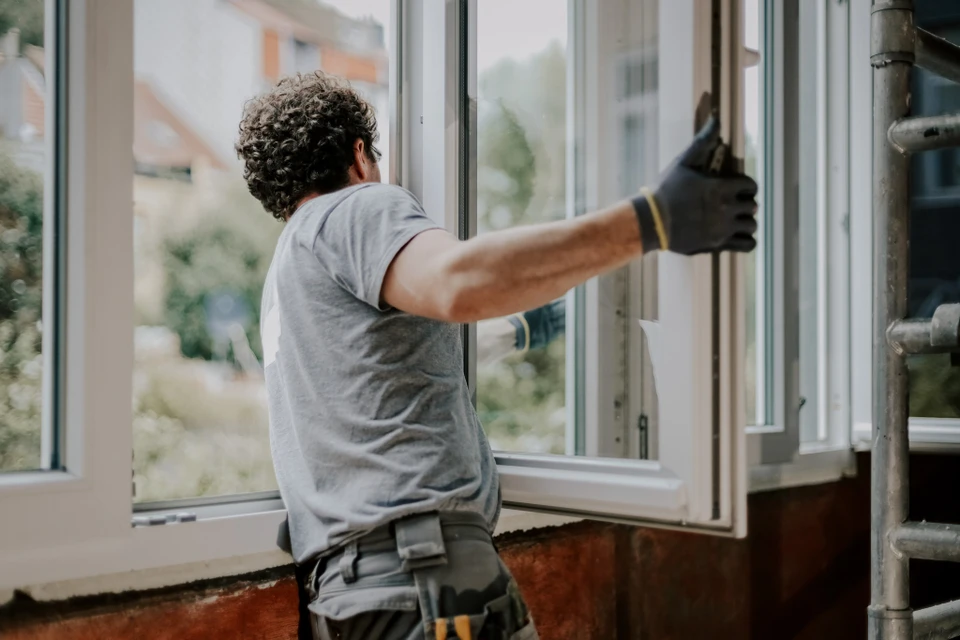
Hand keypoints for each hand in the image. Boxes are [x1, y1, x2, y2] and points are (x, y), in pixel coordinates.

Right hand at [632, 117, 757, 254]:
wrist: (651, 221)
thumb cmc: (666, 190)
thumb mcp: (684, 162)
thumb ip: (703, 140)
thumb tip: (717, 117)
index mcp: (722, 188)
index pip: (751, 186)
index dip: (746, 185)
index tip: (737, 187)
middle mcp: (727, 209)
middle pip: (753, 206)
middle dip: (745, 203)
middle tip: (734, 203)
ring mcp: (723, 229)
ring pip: (752, 226)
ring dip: (746, 221)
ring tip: (735, 220)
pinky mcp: (718, 245)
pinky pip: (747, 245)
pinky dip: (747, 240)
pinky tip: (737, 235)